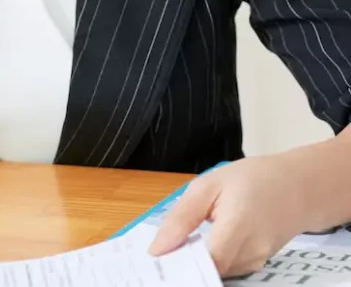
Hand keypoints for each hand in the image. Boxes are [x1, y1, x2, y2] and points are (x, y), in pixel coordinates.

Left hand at [148, 155, 309, 276]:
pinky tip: (199, 246)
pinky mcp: (258, 265)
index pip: (208, 262)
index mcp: (239, 225)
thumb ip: (181, 218)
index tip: (158, 260)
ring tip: (180, 245)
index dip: (182, 265)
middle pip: (211, 271)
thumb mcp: (207, 186)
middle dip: (185, 264)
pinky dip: (211, 261)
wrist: (297, 187)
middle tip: (162, 253)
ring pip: (218, 273)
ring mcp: (258, 261)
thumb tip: (156, 250)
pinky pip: (228, 269)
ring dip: (197, 262)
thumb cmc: (251, 180)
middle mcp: (252, 250)